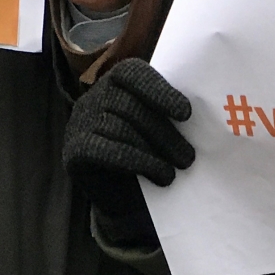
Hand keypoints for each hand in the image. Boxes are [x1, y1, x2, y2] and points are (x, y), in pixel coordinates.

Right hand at [63, 58, 193, 226]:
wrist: (123, 201)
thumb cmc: (145, 158)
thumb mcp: (157, 129)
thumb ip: (166, 114)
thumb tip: (200, 110)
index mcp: (114, 84)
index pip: (131, 73)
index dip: (158, 90)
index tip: (185, 114)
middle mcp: (92, 98)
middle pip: (129, 105)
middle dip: (163, 131)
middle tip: (188, 157)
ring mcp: (79, 123)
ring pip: (119, 127)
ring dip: (153, 150)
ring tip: (175, 170)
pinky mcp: (74, 150)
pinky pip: (105, 150)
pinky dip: (137, 161)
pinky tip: (158, 174)